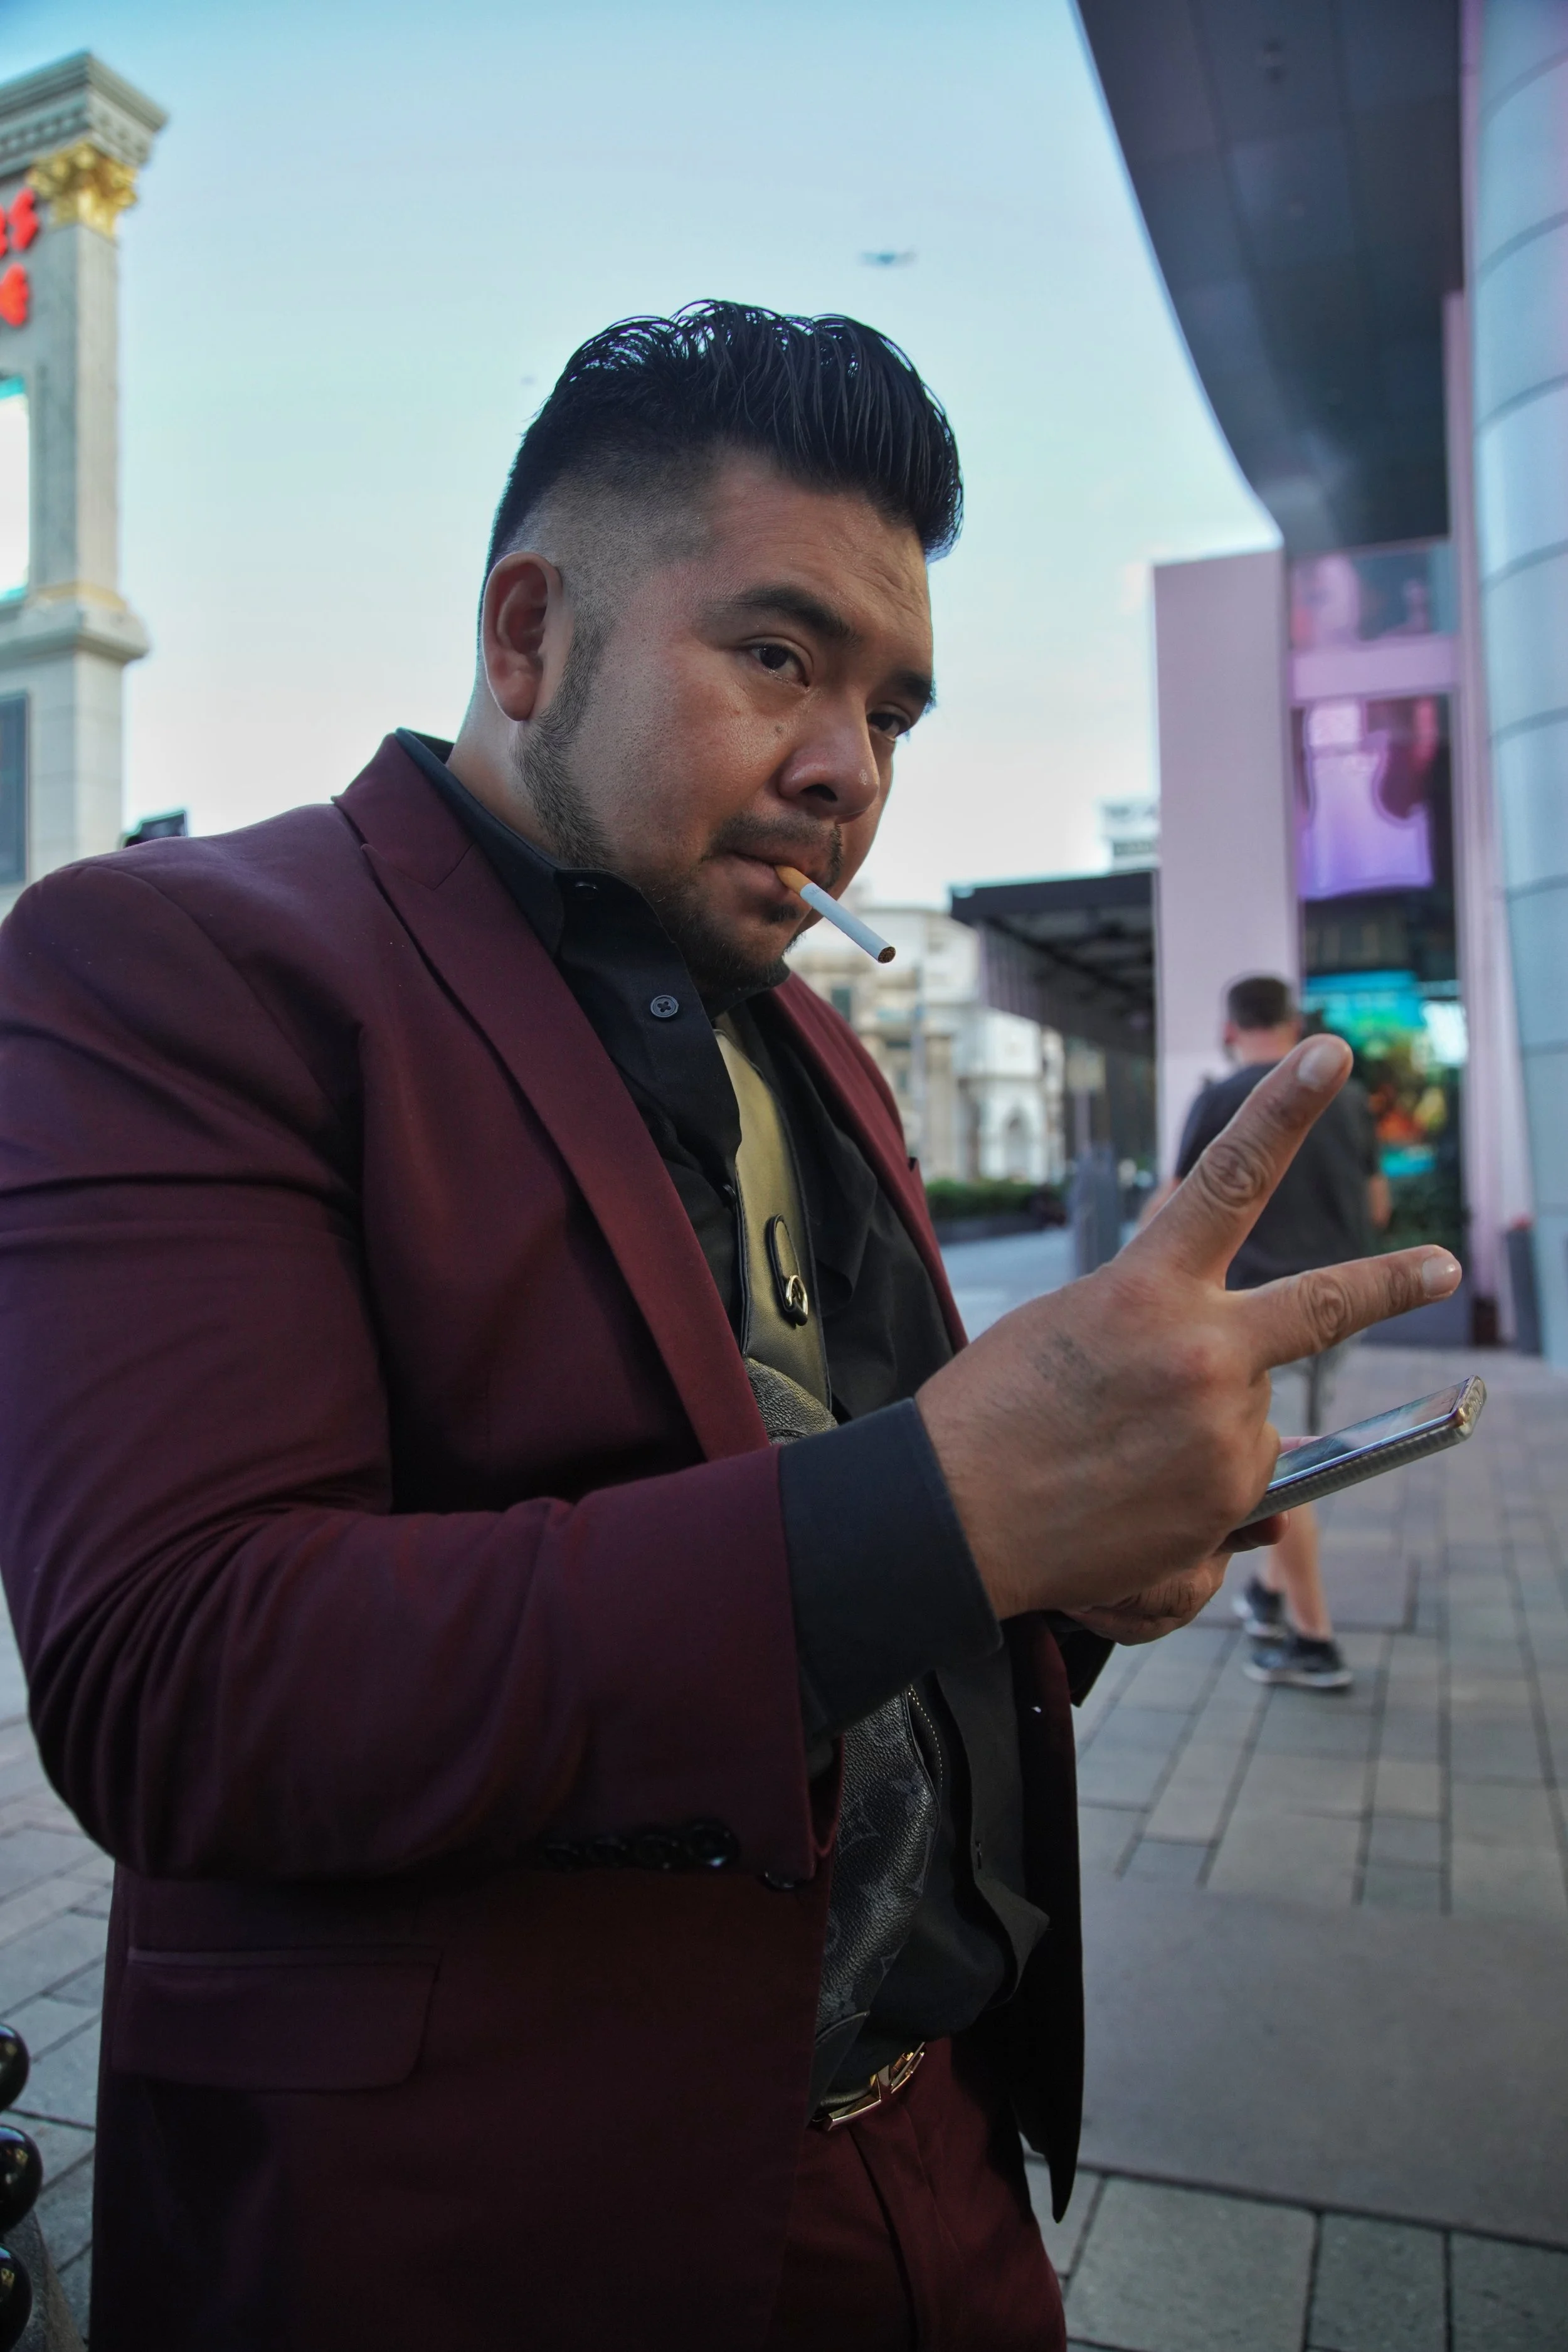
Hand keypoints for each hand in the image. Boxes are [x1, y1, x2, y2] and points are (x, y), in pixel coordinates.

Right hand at [916, 1036, 1459, 1626]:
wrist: (952, 1521)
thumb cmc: (995, 1415)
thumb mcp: (1072, 1331)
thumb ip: (1160, 1332)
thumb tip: (1234, 1386)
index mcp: (1147, 1291)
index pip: (1230, 1179)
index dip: (1284, 1109)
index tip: (1327, 1052)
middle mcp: (1201, 1355)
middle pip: (1319, 1306)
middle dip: (1389, 1283)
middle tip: (1439, 1266)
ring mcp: (1222, 1433)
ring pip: (1254, 1418)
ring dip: (1208, 1434)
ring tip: (1120, 1462)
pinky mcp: (1225, 1504)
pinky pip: (1240, 1492)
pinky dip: (1198, 1500)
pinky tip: (1129, 1508)